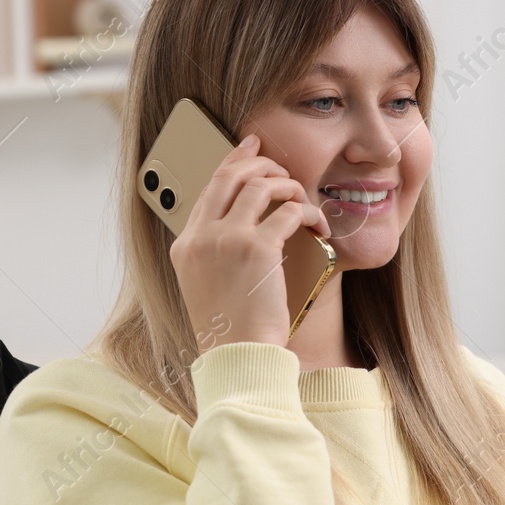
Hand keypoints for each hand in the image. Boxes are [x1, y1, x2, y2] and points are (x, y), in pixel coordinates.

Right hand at [169, 132, 331, 352]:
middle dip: (259, 162)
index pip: (208, 189)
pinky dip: (308, 213)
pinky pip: (288, 212)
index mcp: (186, 245)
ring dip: (288, 186)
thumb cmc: (233, 331)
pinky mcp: (256, 248)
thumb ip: (216, 255)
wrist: (238, 355)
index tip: (251, 149)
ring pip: (260, 186)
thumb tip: (245, 230)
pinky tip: (317, 225)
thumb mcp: (210, 287)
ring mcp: (226, 239)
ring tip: (301, 199)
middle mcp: (201, 237)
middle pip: (229, 176)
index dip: (232, 163)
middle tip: (281, 167)